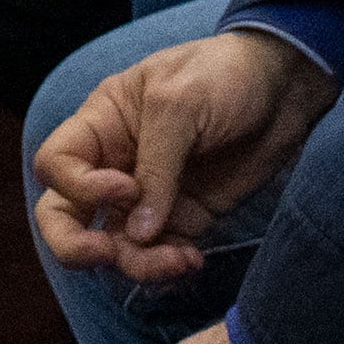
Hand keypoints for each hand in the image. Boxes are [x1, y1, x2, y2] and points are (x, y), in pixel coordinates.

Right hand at [34, 28, 335, 288]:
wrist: (286, 86)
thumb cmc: (224, 74)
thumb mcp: (180, 103)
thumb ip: (156, 166)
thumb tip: (137, 232)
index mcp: (102, 124)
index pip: (57, 165)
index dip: (79, 187)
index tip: (127, 187)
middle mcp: (115, 164)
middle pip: (64, 216)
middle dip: (74, 246)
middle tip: (106, 254)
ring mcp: (148, 197)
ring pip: (114, 247)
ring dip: (137, 264)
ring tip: (179, 260)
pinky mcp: (184, 218)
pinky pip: (158, 255)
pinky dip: (168, 268)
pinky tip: (192, 261)